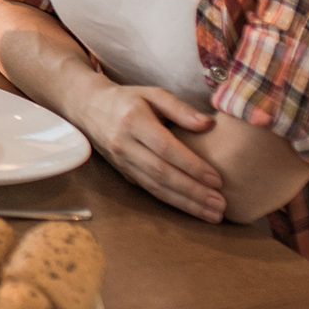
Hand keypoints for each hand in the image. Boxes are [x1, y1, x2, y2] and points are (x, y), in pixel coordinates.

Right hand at [78, 83, 225, 221]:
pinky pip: (150, 190)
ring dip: (186, 203)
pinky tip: (192, 209)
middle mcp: (124, 144)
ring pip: (156, 187)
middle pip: (161, 173)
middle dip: (193, 192)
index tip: (217, 179)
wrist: (88, 107)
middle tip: (220, 204)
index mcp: (133, 121)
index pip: (165, 148)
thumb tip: (208, 124)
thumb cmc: (127, 99)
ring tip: (213, 214)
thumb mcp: (152, 94)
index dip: (192, 165)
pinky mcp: (124, 172)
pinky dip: (172, 202)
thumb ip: (180, 108)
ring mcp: (122, 161)